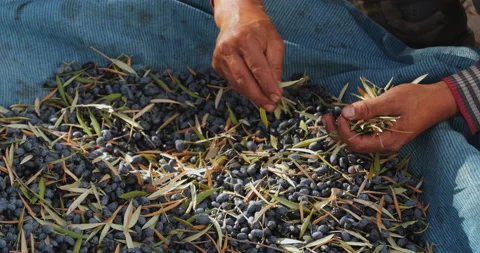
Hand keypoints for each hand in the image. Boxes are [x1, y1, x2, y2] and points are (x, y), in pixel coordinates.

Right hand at [212, 0, 283, 111]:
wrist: (237, 18)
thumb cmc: (259, 30)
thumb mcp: (274, 41)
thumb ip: (276, 64)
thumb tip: (276, 88)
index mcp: (245, 40)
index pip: (257, 68)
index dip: (267, 86)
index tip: (277, 98)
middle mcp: (229, 49)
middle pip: (243, 80)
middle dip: (258, 96)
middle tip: (270, 107)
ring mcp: (219, 57)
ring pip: (236, 84)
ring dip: (251, 96)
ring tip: (264, 103)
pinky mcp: (216, 64)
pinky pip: (231, 82)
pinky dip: (243, 89)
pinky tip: (253, 92)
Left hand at [322, 81, 458, 153]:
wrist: (439, 101)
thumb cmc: (418, 99)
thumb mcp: (392, 101)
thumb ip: (369, 108)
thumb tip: (346, 112)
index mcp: (388, 142)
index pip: (356, 144)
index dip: (343, 131)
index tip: (340, 114)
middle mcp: (385, 146)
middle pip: (353, 145)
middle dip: (337, 132)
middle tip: (326, 116)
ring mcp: (385, 141)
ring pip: (357, 141)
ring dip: (343, 129)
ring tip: (332, 116)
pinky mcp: (385, 134)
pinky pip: (364, 135)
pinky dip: (353, 127)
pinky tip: (347, 116)